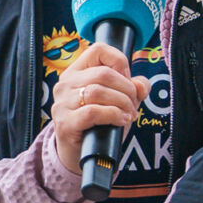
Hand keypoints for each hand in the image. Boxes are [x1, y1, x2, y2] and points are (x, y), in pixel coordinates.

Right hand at [49, 42, 151, 175]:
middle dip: (126, 89)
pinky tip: (121, 121)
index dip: (120, 62)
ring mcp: (62, 103)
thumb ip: (133, 88)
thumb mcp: (119, 100)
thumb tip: (141, 85)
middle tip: (133, 104)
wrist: (80, 153)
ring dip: (122, 103)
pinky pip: (92, 112)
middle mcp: (65, 84)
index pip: (98, 49)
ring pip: (98, 91)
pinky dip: (113, 115)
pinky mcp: (65, 123)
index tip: (128, 80)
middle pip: (103, 74)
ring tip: (129, 114)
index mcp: (76, 71)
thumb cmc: (100, 121)